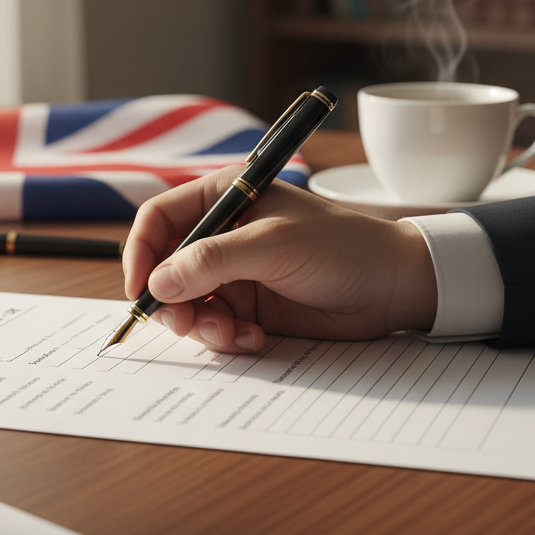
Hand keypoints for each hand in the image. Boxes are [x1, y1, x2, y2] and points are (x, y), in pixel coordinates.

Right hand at [123, 165, 436, 353]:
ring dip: (201, 325)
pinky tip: (254, 338)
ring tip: (234, 334)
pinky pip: (214, 325)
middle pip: (165, 267)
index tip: (140, 289)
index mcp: (223, 197)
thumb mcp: (273, 245)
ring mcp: (233, 272)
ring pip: (186, 303)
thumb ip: (213, 260)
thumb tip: (159, 281)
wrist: (394, 287)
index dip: (141, 252)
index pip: (159, 219)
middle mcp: (221, 233)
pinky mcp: (248, 305)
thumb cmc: (342, 246)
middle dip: (170, 300)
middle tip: (187, 325)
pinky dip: (225, 337)